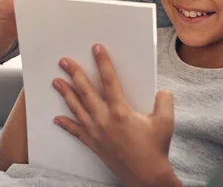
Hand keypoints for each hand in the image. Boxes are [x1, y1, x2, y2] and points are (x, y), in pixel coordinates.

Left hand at [52, 45, 177, 186]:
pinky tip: (56, 118)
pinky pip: (76, 131)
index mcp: (121, 111)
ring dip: (66, 93)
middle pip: (86, 91)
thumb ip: (164, 101)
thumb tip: (162, 91)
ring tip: (56, 81)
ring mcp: (96, 132)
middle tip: (64, 61)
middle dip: (75, 74)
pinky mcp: (93, 143)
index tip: (96, 48)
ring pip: (77, 108)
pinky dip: (65, 124)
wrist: (145, 176)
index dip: (103, 62)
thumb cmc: (155, 149)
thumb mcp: (166, 122)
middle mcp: (105, 119)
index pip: (109, 80)